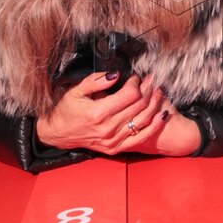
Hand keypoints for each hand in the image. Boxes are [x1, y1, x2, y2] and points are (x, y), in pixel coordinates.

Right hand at [37, 73, 170, 154]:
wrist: (58, 134)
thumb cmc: (67, 110)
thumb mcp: (76, 91)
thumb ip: (95, 81)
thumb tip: (115, 74)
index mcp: (98, 113)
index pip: (130, 95)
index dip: (136, 83)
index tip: (135, 77)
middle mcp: (108, 128)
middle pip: (139, 105)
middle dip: (148, 90)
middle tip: (152, 80)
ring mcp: (113, 140)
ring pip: (143, 120)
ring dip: (155, 104)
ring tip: (159, 92)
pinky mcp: (116, 148)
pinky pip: (141, 137)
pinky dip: (155, 126)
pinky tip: (163, 115)